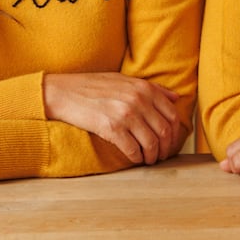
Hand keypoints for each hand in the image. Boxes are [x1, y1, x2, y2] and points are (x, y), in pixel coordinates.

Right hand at [43, 72, 182, 165]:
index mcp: (144, 88)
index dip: (175, 133)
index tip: (170, 142)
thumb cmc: (93, 86)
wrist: (64, 92)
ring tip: (148, 160)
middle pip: (165, 131)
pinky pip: (133, 149)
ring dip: (153, 156)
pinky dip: (137, 158)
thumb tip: (176, 97)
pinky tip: (135, 159)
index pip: (172, 114)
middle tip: (161, 156)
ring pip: (151, 143)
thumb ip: (153, 88)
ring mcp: (126, 114)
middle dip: (166, 148)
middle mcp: (138, 100)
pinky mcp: (111, 128)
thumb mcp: (125, 80)